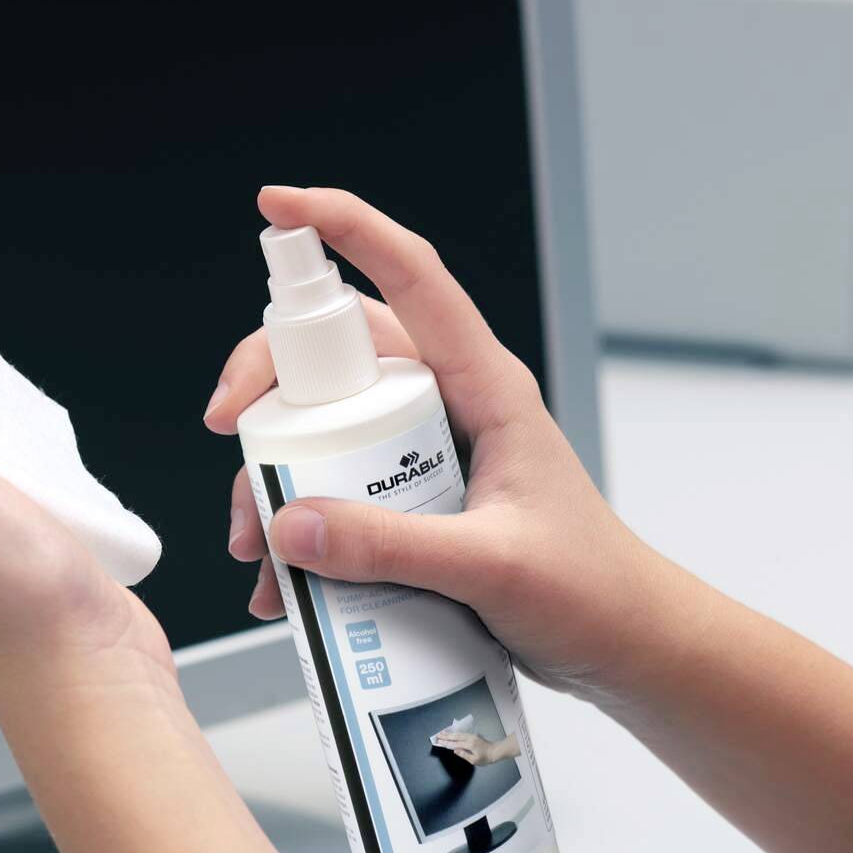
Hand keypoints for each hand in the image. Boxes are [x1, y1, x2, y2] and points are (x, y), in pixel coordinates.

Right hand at [208, 186, 693, 706]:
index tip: (279, 206)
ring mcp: (425, 456)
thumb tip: (291, 523)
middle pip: (338, 357)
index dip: (346, 228)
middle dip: (269, 389)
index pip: (411, 278)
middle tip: (228, 434)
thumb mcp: (491, 566)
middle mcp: (447, 408)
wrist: (624, 647)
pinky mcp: (411, 506)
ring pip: (324, 431)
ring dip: (274, 477)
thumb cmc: (592, 590)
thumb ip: (390, 547)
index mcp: (484, 387)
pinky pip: (335, 494)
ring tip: (258, 548)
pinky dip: (300, 531)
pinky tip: (285, 583)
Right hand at [433, 732, 518, 766]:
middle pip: (455, 736)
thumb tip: (455, 750)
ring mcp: (471, 736)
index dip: (446, 743)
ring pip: (458, 733)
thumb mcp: (475, 760)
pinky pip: (462, 733)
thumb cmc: (486, 758)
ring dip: (449, 733)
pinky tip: (452, 733)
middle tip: (437, 735)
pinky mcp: (473, 735)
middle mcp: (469, 738)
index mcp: (469, 745)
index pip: (455, 743)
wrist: (496, 751)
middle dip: (445, 736)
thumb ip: (464, 755)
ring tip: (442, 733)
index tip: (438, 742)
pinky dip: (455, 733)